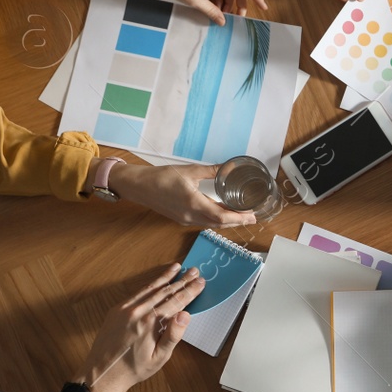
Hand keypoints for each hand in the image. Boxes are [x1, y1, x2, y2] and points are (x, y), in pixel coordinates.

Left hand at [76, 263, 204, 391]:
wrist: (103, 373)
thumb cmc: (134, 368)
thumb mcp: (160, 357)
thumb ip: (173, 335)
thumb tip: (185, 314)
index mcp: (150, 322)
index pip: (176, 301)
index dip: (190, 291)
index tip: (200, 282)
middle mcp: (137, 311)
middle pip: (164, 291)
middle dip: (181, 280)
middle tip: (194, 271)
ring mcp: (125, 308)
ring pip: (150, 288)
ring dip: (165, 277)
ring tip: (177, 268)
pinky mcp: (116, 310)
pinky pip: (137, 293)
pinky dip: (149, 285)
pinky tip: (156, 281)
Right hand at [109, 163, 255, 227]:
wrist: (138, 186)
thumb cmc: (161, 177)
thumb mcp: (190, 170)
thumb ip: (212, 171)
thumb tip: (229, 166)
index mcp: (194, 204)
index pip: (222, 217)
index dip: (239, 218)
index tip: (252, 215)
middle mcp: (191, 216)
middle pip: (219, 224)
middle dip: (237, 222)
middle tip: (252, 218)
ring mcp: (185, 220)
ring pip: (211, 225)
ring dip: (227, 223)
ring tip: (240, 217)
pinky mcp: (180, 219)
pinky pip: (202, 223)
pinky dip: (215, 221)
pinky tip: (221, 214)